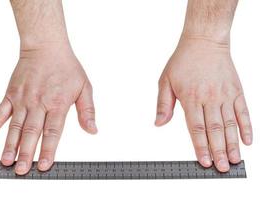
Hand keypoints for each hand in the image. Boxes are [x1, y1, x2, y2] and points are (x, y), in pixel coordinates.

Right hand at [0, 42, 96, 174]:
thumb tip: (93, 130)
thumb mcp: (84, 87)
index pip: (52, 131)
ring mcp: (22, 99)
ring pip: (14, 126)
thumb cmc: (66, 67)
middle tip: (22, 170)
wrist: (46, 47)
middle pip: (31, 132)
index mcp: (57, 103)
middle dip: (26, 153)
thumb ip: (87, 111)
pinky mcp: (11, 94)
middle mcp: (38, 103)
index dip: (48, 150)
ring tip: (6, 161)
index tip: (44, 165)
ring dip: (9, 145)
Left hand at [155, 37, 251, 171]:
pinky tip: (248, 140)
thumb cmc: (183, 61)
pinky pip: (243, 111)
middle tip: (222, 168)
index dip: (201, 146)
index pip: (196, 128)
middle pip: (215, 130)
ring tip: (235, 160)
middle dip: (219, 151)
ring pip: (230, 124)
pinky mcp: (236, 90)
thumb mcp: (165, 81)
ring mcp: (225, 95)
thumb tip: (159, 123)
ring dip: (233, 144)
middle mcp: (209, 99)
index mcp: (191, 98)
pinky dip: (246, 126)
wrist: (204, 42)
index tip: (204, 161)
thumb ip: (163, 104)